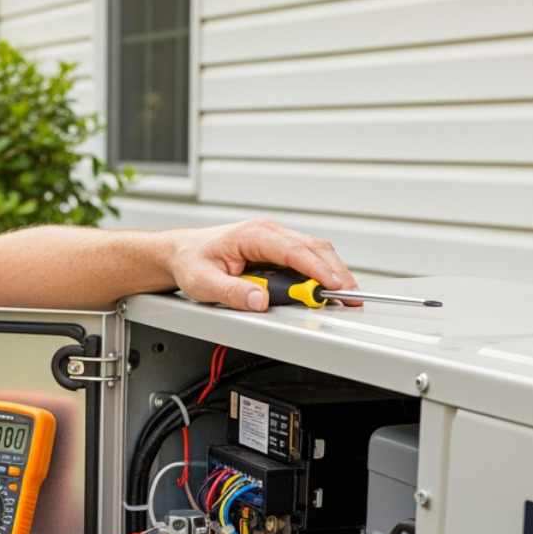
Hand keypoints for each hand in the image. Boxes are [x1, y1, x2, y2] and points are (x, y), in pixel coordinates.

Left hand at [169, 218, 359, 311]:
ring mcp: (274, 240)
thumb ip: (231, 293)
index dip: (318, 270)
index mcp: (253, 235)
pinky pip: (305, 259)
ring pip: (314, 252)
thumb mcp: (203, 282)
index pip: (295, 251)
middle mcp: (268, 233)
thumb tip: (258, 301)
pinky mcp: (276, 250)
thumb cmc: (191, 261)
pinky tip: (325, 289)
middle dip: (336, 273)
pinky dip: (319, 273)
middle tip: (351, 298)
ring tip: (343, 297)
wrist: (182, 253)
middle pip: (314, 249)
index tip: (334, 287)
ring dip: (331, 273)